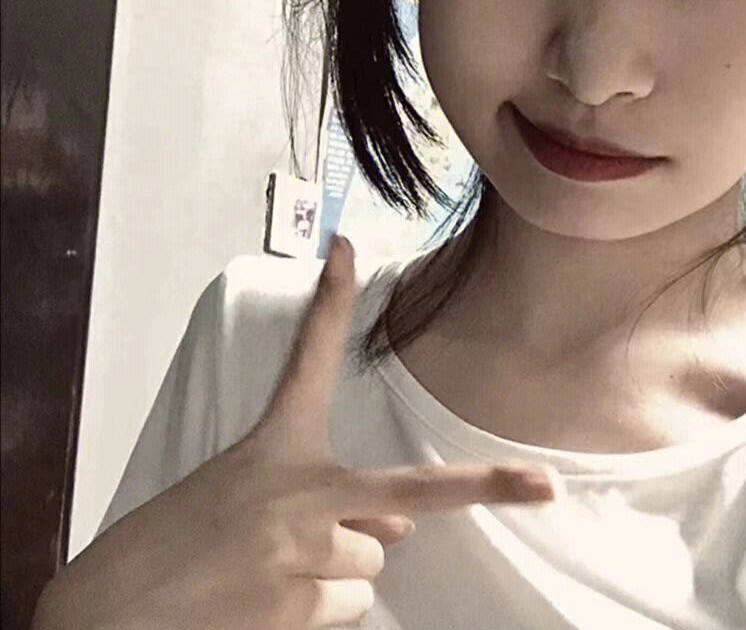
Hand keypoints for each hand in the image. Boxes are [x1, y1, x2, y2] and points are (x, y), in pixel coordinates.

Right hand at [33, 236, 554, 629]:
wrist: (107, 615)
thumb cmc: (174, 546)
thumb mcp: (245, 499)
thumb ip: (324, 503)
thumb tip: (402, 531)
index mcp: (275, 444)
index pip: (310, 357)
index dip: (333, 299)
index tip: (347, 247)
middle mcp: (300, 491)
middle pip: (410, 491)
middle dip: (486, 484)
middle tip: (543, 479)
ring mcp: (302, 551)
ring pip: (370, 564)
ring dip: (338, 571)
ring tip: (275, 572)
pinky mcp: (294, 608)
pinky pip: (347, 610)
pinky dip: (320, 611)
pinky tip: (267, 605)